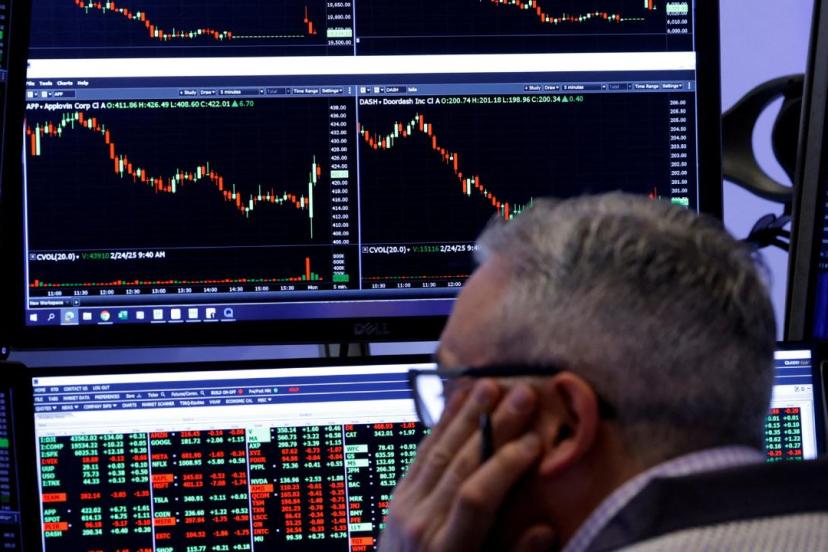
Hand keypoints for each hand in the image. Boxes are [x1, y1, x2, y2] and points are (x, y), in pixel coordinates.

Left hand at [379, 380, 555, 550]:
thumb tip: (544, 530)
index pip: (477, 497)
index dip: (506, 466)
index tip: (536, 441)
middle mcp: (423, 524)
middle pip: (459, 466)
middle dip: (493, 427)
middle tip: (521, 394)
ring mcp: (405, 508)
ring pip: (439, 452)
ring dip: (466, 416)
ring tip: (490, 386)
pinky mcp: (397, 498)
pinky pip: (420, 454)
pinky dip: (439, 427)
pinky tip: (457, 404)